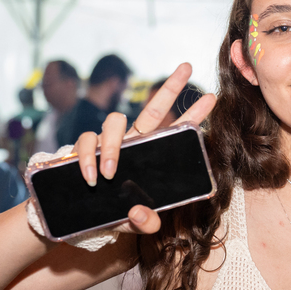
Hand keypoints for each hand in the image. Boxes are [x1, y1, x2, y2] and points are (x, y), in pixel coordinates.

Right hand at [74, 63, 217, 235]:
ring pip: (113, 123)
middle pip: (152, 109)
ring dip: (111, 147)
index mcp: (149, 155)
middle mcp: (132, 142)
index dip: (192, 114)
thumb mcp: (133, 222)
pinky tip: (90, 178)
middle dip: (170, 87)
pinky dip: (87, 159)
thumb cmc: (113, 214)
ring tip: (109, 173)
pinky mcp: (82, 149)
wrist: (78, 218)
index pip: (173, 131)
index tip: (212, 97)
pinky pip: (85, 143)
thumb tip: (141, 215)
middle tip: (187, 67)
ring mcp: (107, 142)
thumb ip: (144, 222)